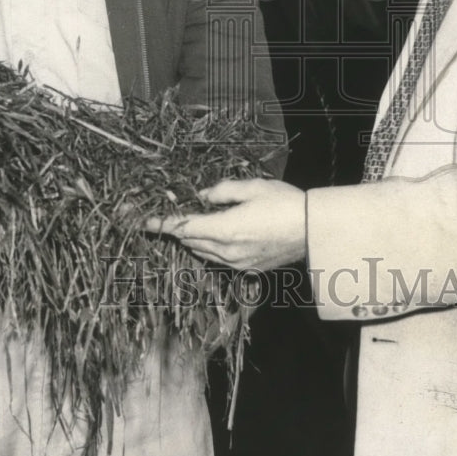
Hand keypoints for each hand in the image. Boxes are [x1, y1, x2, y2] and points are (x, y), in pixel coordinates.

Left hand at [146, 179, 305, 270]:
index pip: (184, 227)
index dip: (161, 223)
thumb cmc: (285, 203)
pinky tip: (213, 235)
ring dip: (193, 238)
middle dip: (177, 228)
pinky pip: (218, 259)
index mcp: (225, 230)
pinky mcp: (248, 268)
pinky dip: (208, 247)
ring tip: (189, 223)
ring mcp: (238, 263)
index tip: (143, 220)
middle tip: (166, 215)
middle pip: (190, 241)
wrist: (313, 230)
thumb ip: (223, 191)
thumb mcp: (252, 187)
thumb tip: (203, 196)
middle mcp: (227, 252)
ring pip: (202, 252)